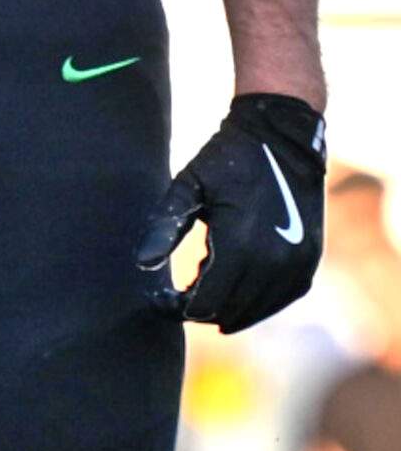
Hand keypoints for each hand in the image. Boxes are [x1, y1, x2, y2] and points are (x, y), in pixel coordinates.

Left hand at [135, 93, 325, 331]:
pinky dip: (253, 302)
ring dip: (224, 304)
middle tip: (180, 287)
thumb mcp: (188, 186)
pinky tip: (233, 285)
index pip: (203, 304)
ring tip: (205, 276)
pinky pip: (277, 301)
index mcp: (239, 247)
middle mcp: (272, 264)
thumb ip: (165, 226)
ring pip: (252, 311)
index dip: (175, 308)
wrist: (283, 138)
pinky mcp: (308, 263)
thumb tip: (142, 264)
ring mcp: (296, 266)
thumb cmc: (228, 160)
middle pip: (226, 313)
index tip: (158, 298)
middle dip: (198, 307)